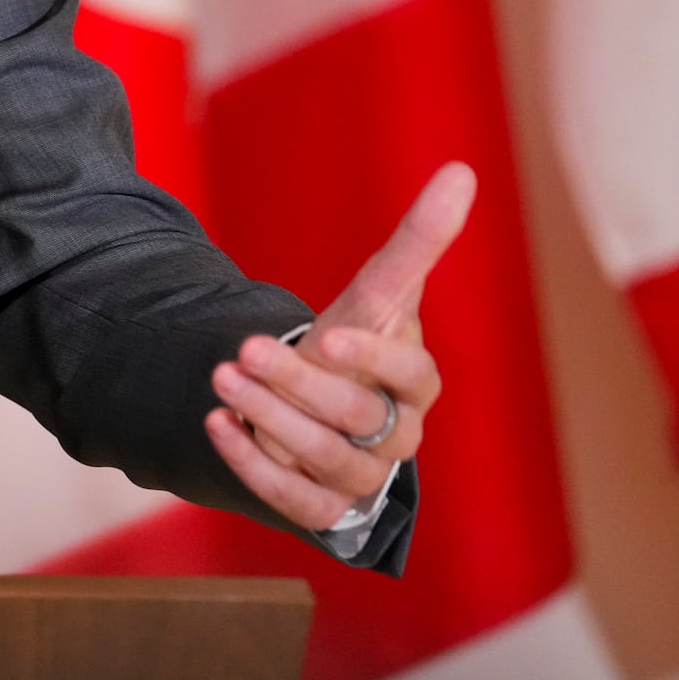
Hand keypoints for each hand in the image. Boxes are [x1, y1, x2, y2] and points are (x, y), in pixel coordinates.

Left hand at [205, 161, 473, 533]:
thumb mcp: (379, 293)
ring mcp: (361, 477)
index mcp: (416, 385)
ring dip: (271, 420)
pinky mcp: (323, 509)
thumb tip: (462, 170)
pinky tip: (217, 423)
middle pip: (360, 419)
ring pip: (327, 462)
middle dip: (300, 385)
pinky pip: (295, 504)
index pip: (413, 376)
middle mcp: (397, 437)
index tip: (328, 334)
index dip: (376, 359)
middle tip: (245, 349)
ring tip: (222, 377)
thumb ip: (418, 241)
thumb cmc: (357, 342)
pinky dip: (253, 466)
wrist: (319, 403)